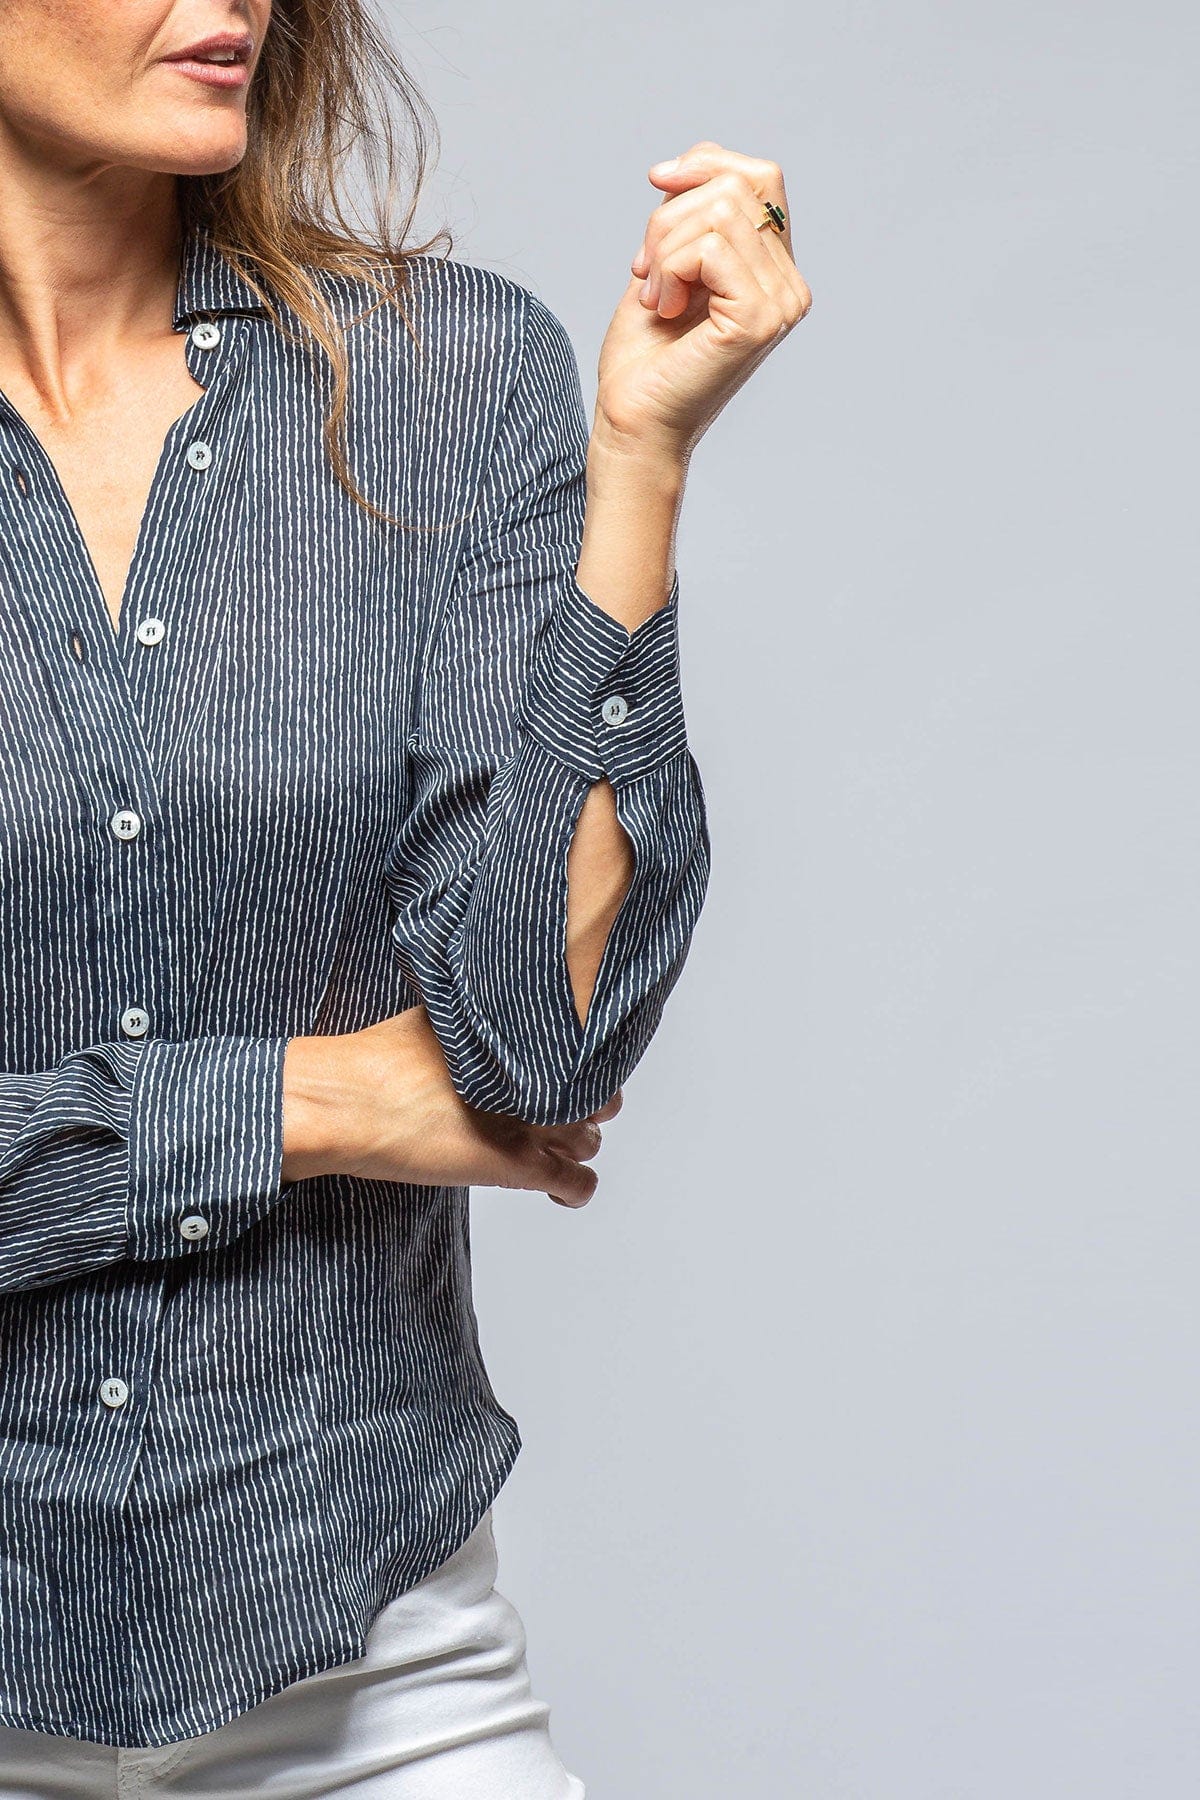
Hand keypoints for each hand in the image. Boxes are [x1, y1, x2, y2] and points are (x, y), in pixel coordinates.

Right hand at [280, 1004, 621, 1207]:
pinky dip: (574, 1192)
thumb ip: (473, 1021)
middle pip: (595, 1092)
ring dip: (575, 1147)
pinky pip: (576, 1184)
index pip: (580, 1048)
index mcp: (517, 1036)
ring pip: (589, 1140)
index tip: (559, 1074)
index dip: (574, 1065)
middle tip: (557, 1113)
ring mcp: (531, 1121)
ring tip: (550, 1151)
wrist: (348, 1103)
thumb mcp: (435, 1018)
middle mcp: (535, 1074)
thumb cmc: (373, 1063)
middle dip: (583, 1105)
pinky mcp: (518, 1164)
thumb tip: (478, 1018)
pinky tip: (560, 1193)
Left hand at [593, 140, 811, 464]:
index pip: (760, 176)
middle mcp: (789, 286)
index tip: (657, 184)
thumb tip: (696, 156)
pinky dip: (669, 269)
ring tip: (655, 294)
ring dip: (663, 245)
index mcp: (774, 270)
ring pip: (719, 212)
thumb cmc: (645, 355)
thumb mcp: (666, 260)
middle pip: (738, 185)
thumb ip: (692, 210)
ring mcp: (780, 304)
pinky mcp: (757, 319)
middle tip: (646, 267)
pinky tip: (663, 307)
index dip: (704, 164)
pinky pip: (708, 248)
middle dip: (671, 213)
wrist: (632, 420)